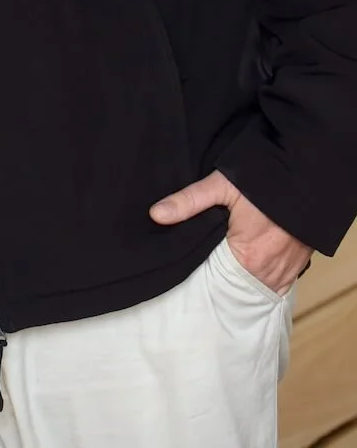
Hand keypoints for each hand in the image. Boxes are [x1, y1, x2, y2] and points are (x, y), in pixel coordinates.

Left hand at [150, 170, 311, 295]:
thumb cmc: (265, 180)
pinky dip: (258, 276)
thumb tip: (155, 215)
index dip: (200, 271)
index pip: (215, 280)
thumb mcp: (223, 185)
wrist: (307, 175)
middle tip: (204, 261)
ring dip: (239, 277)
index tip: (188, 264)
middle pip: (234, 285)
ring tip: (223, 262)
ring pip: (253, 286)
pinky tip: (246, 262)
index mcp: (248, 259)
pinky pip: (272, 282)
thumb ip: (189, 201)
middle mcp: (268, 274)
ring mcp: (285, 274)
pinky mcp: (296, 268)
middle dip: (219, 277)